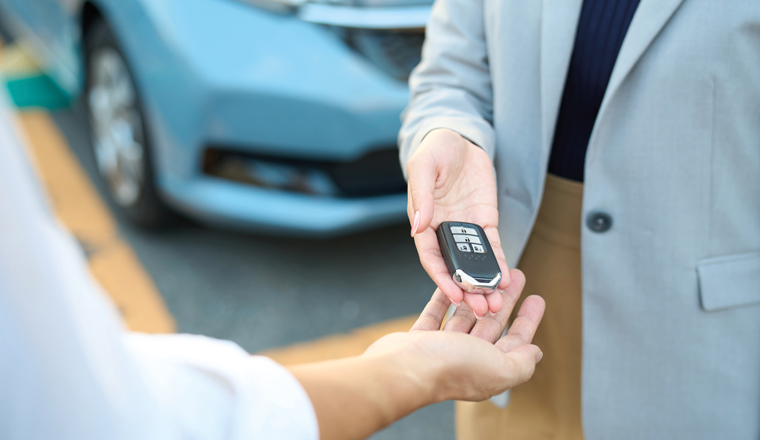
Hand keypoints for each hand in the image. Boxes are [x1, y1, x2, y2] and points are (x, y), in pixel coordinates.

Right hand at [364, 269, 543, 402]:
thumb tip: (535, 353)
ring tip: (487, 275)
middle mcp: (467, 359)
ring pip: (465, 316)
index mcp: (489, 369)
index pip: (516, 342)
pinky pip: (436, 314)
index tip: (536, 299)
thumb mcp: (501, 368)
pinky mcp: (421, 338)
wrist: (405, 368)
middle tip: (514, 278)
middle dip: (505, 300)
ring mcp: (443, 348)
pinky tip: (453, 285)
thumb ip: (522, 362)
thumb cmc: (451, 369)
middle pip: (492, 324)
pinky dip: (445, 299)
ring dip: (478, 295)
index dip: (527, 320)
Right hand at [406, 128, 508, 317]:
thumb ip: (421, 196)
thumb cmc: (435, 150)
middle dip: (467, 290)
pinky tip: (506, 279)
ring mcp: (466, 227)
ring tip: (497, 303)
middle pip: (455, 267)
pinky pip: (493, 246)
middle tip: (482, 310)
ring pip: (475, 262)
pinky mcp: (485, 221)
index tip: (453, 297)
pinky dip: (498, 263)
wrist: (460, 138)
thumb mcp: (424, 166)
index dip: (441, 279)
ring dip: (484, 284)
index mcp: (423, 221)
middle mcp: (444, 230)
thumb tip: (417, 227)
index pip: (431, 257)